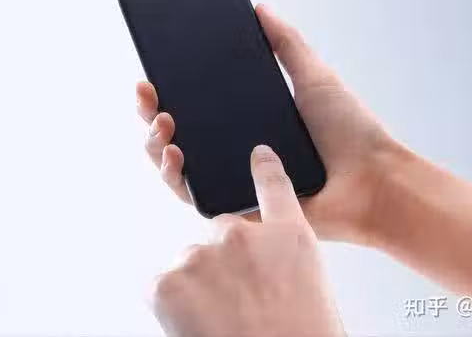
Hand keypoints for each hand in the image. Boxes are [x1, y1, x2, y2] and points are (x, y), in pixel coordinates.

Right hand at [136, 4, 400, 243]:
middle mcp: (235, 151)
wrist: (371, 180)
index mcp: (247, 121)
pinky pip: (193, 196)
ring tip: (163, 121)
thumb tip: (259, 8)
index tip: (152, 73)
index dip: (168, 91)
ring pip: (175, 166)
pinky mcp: (236, 209)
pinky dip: (176, 177)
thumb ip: (286, 43)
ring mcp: (233, 180)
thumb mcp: (314, 76)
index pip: (195, 106)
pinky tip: (175, 154)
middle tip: (148, 94)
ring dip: (156, 144)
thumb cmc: (349, 132)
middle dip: (151, 114)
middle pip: (177, 134)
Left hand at [152, 145, 344, 336]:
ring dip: (196, 289)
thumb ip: (280, 255)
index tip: (257, 153)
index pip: (275, 187)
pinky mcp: (167, 282)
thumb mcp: (309, 287)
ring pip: (188, 265)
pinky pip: (161, 286)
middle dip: (219, 266)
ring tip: (221, 323)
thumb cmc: (301, 334)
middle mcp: (242, 236)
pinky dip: (172, 307)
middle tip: (236, 306)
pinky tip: (197, 327)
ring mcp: (202, 256)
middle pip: (218, 239)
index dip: (264, 168)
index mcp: (287, 236)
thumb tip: (252, 253)